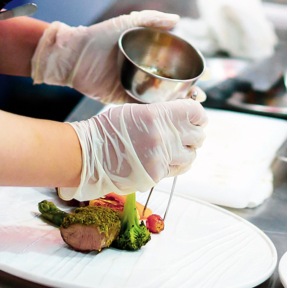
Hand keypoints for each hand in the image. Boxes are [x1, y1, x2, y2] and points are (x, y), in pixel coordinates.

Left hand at [31, 10, 207, 103]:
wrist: (72, 57)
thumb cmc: (98, 37)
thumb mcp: (126, 23)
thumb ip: (151, 19)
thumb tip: (178, 20)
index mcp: (148, 56)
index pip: (176, 65)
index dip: (192, 70)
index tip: (205, 75)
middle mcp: (145, 73)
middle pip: (173, 85)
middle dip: (189, 92)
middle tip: (200, 97)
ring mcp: (136, 87)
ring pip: (162, 99)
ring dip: (177, 105)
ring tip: (190, 109)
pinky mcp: (125, 100)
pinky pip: (144, 108)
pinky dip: (158, 113)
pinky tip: (170, 116)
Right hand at [59, 98, 207, 200]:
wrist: (88, 155)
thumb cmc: (107, 130)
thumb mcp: (135, 112)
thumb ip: (161, 114)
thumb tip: (181, 116)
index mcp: (158, 114)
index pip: (196, 112)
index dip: (198, 116)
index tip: (197, 119)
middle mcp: (164, 136)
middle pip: (199, 136)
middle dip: (194, 135)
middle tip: (187, 136)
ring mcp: (162, 158)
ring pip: (192, 156)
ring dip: (187, 152)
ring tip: (175, 150)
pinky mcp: (157, 175)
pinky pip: (178, 170)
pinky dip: (176, 166)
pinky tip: (166, 161)